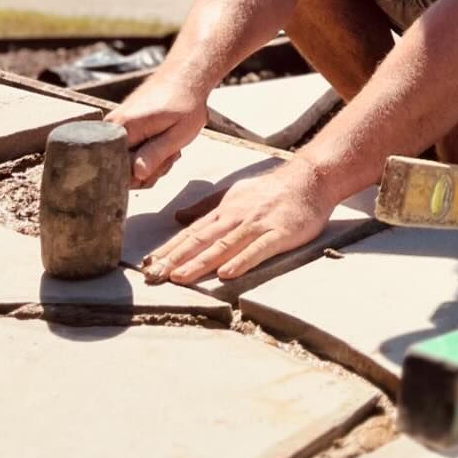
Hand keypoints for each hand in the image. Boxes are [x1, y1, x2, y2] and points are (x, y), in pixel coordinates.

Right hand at [105, 64, 212, 187]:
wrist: (184, 77)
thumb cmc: (185, 103)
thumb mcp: (178, 134)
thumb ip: (155, 154)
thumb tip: (136, 174)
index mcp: (123, 129)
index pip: (119, 172)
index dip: (142, 176)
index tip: (162, 164)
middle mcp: (111, 128)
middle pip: (122, 170)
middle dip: (148, 171)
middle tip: (170, 155)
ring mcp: (114, 128)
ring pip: (128, 163)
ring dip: (152, 162)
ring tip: (169, 147)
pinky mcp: (121, 128)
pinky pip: (130, 152)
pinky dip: (148, 153)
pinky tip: (163, 143)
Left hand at [140, 158, 335, 284]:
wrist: (310, 179)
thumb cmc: (271, 189)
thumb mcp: (234, 193)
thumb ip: (206, 207)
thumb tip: (177, 218)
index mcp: (224, 210)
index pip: (191, 232)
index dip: (168, 249)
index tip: (148, 265)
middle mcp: (236, 217)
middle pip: (201, 240)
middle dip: (175, 259)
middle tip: (153, 276)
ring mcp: (257, 225)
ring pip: (224, 246)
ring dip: (200, 263)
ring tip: (179, 278)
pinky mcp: (279, 234)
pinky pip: (257, 250)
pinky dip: (241, 261)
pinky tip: (227, 274)